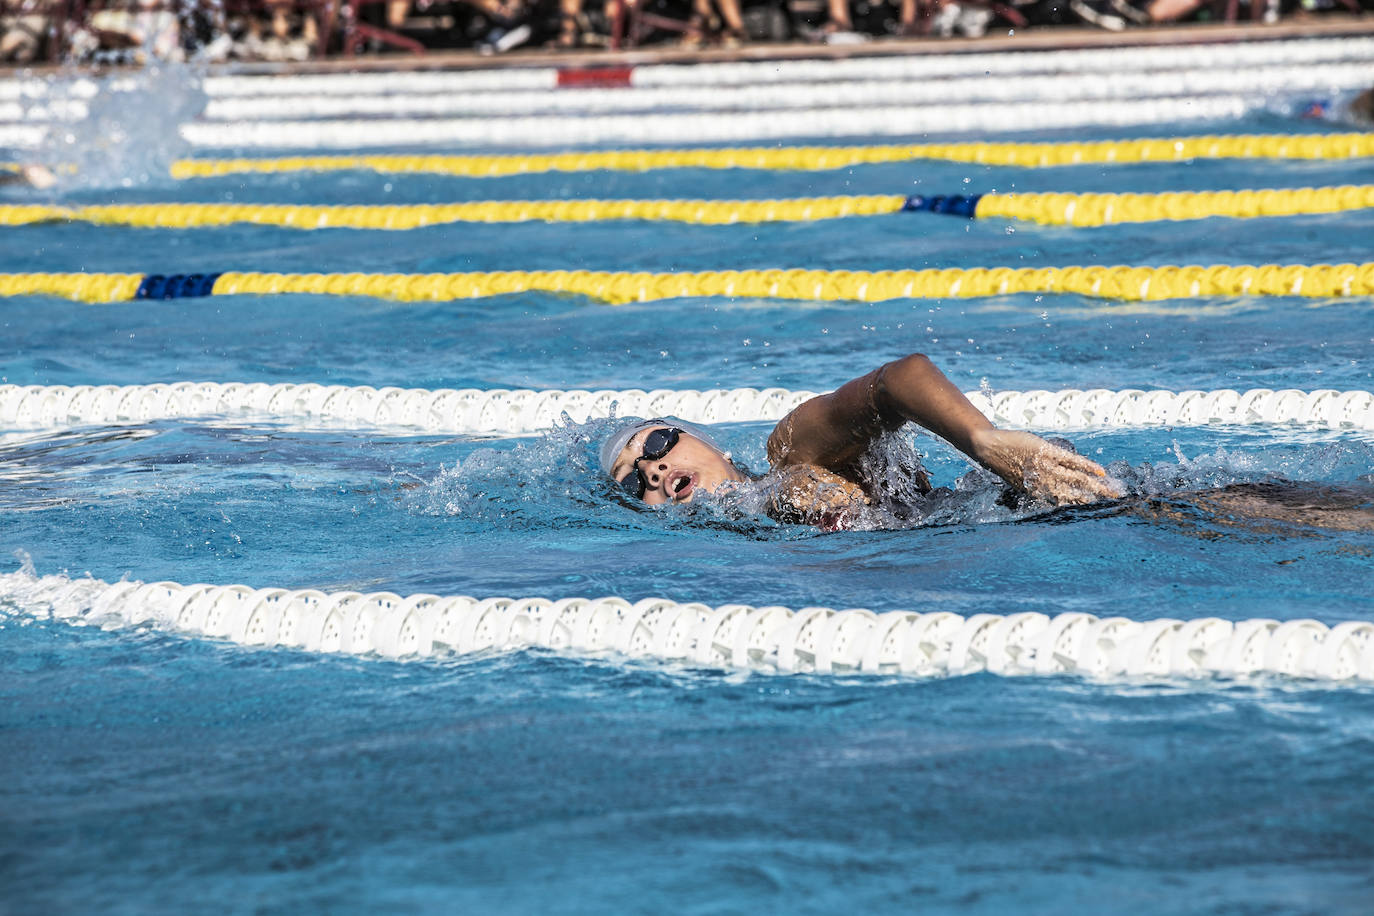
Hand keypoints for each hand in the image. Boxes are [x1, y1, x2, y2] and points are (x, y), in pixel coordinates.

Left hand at [969, 429, 1122, 505]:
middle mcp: (1044, 484)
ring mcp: (1046, 468)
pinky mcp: (1047, 452)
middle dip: (1095, 500)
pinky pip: (1071, 461)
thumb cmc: (1005, 463)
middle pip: (1075, 494)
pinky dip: (1086, 466)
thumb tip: (1056, 491)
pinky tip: (1099, 471)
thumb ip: (1038, 487)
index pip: (1064, 503)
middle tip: (1114, 505)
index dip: (1082, 507)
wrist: (989, 448)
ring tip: (1113, 492)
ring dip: (1097, 486)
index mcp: (1038, 493)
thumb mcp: (1021, 480)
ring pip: (1076, 479)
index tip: (1098, 512)